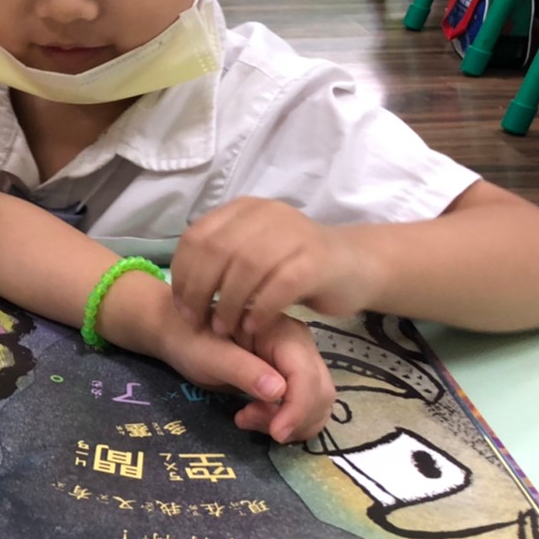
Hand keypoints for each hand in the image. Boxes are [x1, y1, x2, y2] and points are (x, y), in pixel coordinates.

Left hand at [155, 310, 334, 443]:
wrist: (179, 332)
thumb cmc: (190, 338)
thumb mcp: (209, 354)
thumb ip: (242, 370)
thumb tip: (279, 392)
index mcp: (282, 332)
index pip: (307, 377)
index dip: (297, 409)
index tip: (276, 433)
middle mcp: (299, 345)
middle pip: (320, 393)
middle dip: (292, 419)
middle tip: (247, 420)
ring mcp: (298, 362)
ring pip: (317, 404)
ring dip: (289, 423)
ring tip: (246, 418)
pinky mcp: (291, 378)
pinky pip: (304, 407)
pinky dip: (287, 421)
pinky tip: (253, 417)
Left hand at [172, 198, 374, 338]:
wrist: (356, 266)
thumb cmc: (295, 266)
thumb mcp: (252, 253)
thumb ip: (221, 260)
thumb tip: (182, 287)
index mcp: (244, 210)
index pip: (197, 237)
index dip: (183, 273)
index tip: (181, 305)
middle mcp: (266, 214)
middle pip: (216, 250)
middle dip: (200, 290)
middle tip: (197, 321)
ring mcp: (293, 233)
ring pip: (245, 266)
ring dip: (228, 303)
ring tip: (223, 328)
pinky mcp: (316, 260)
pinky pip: (279, 285)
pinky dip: (260, 309)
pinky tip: (252, 327)